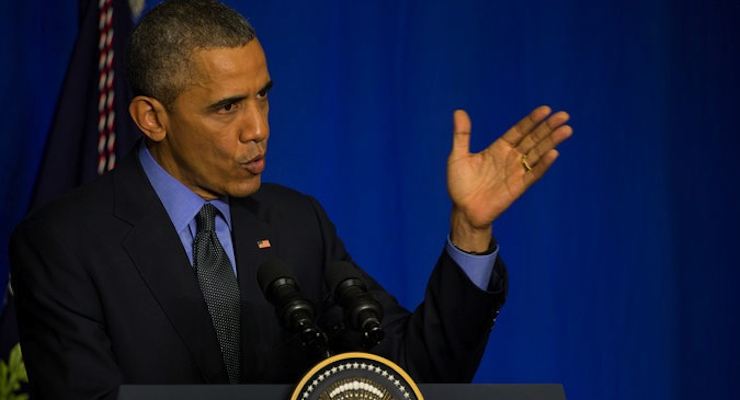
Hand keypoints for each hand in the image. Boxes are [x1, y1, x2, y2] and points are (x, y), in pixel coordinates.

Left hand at [447, 106, 571, 251]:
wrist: (463, 211)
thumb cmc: (460, 185)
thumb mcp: (457, 156)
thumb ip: (461, 135)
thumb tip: (459, 111)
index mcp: (499, 148)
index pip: (519, 131)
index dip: (531, 121)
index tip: (545, 109)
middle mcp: (510, 158)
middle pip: (533, 139)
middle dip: (548, 128)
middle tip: (564, 115)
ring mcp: (516, 172)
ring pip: (537, 154)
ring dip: (551, 142)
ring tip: (566, 130)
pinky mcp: (518, 187)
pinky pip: (533, 174)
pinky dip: (543, 164)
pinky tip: (553, 153)